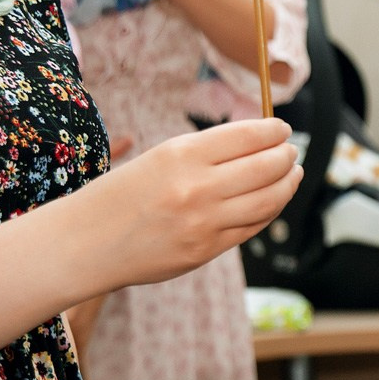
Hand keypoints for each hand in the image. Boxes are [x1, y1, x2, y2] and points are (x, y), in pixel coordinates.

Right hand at [79, 117, 302, 292]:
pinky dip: (268, 211)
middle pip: (265, 167)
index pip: (247, 136)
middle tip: (292, 151)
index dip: (273, 131)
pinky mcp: (205, 251)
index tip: (283, 129)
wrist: (85, 244)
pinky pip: (250, 228)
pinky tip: (272, 201)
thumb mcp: (158, 158)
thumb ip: (205, 153)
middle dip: (286, 156)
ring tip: (293, 174)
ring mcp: (203, 223)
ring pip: (267, 200)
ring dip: (287, 184)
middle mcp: (196, 187)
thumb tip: (255, 143)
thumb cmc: (120, 196)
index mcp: (181, 154)